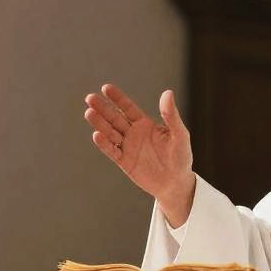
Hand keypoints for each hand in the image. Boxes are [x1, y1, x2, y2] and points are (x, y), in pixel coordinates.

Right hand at [84, 85, 195, 226]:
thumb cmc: (181, 156)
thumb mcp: (179, 134)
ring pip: (110, 133)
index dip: (118, 98)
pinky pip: (113, 151)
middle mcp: (133, 134)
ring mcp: (128, 147)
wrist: (177, 182)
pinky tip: (97, 135)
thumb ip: (171, 115)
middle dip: (103, 108)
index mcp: (145, 124)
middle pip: (115, 118)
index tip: (106, 88)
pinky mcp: (125, 162)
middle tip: (90, 98)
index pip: (128, 108)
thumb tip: (168, 92)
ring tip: (89, 112)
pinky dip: (105, 144)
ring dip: (100, 123)